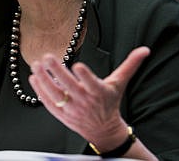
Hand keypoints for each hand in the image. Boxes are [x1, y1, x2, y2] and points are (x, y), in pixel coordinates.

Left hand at [29, 46, 149, 150]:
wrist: (103, 129)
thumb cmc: (110, 102)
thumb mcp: (120, 83)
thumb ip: (130, 65)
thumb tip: (144, 50)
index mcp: (100, 93)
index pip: (92, 84)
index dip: (85, 76)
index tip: (78, 65)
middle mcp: (85, 102)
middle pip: (69, 86)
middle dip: (57, 71)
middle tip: (48, 56)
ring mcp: (71, 109)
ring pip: (55, 94)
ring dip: (43, 79)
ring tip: (36, 64)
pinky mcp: (61, 115)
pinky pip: (48, 103)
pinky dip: (39, 91)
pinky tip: (33, 78)